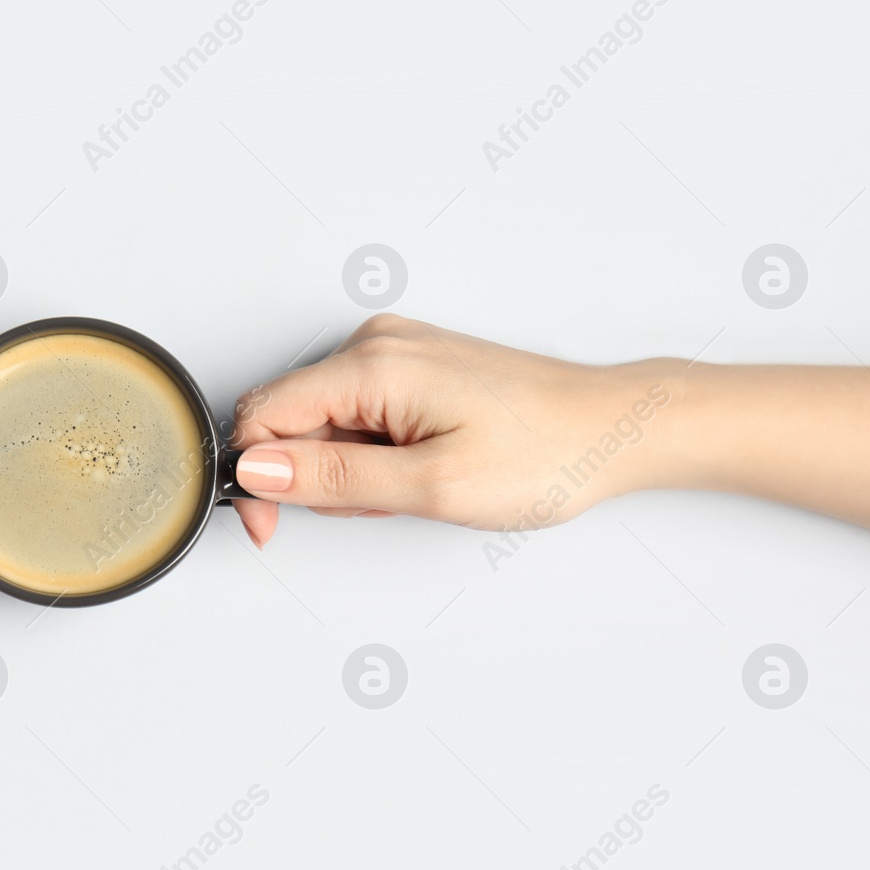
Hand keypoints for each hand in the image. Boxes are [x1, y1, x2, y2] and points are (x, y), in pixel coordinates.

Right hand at [229, 315, 678, 546]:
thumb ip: (335, 477)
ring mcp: (396, 351)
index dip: (256, 478)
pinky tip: (419, 467)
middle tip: (378, 503)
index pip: (263, 414)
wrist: (614, 428)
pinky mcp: (413, 367)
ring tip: (414, 485)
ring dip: (351, 469)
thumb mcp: (431, 486)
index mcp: (373, 364)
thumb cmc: (546, 453)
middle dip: (313, 476)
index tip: (273, 525)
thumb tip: (257, 470)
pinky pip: (358, 414)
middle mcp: (377, 344)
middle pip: (290, 418)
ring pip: (324, 421)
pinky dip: (375, 453)